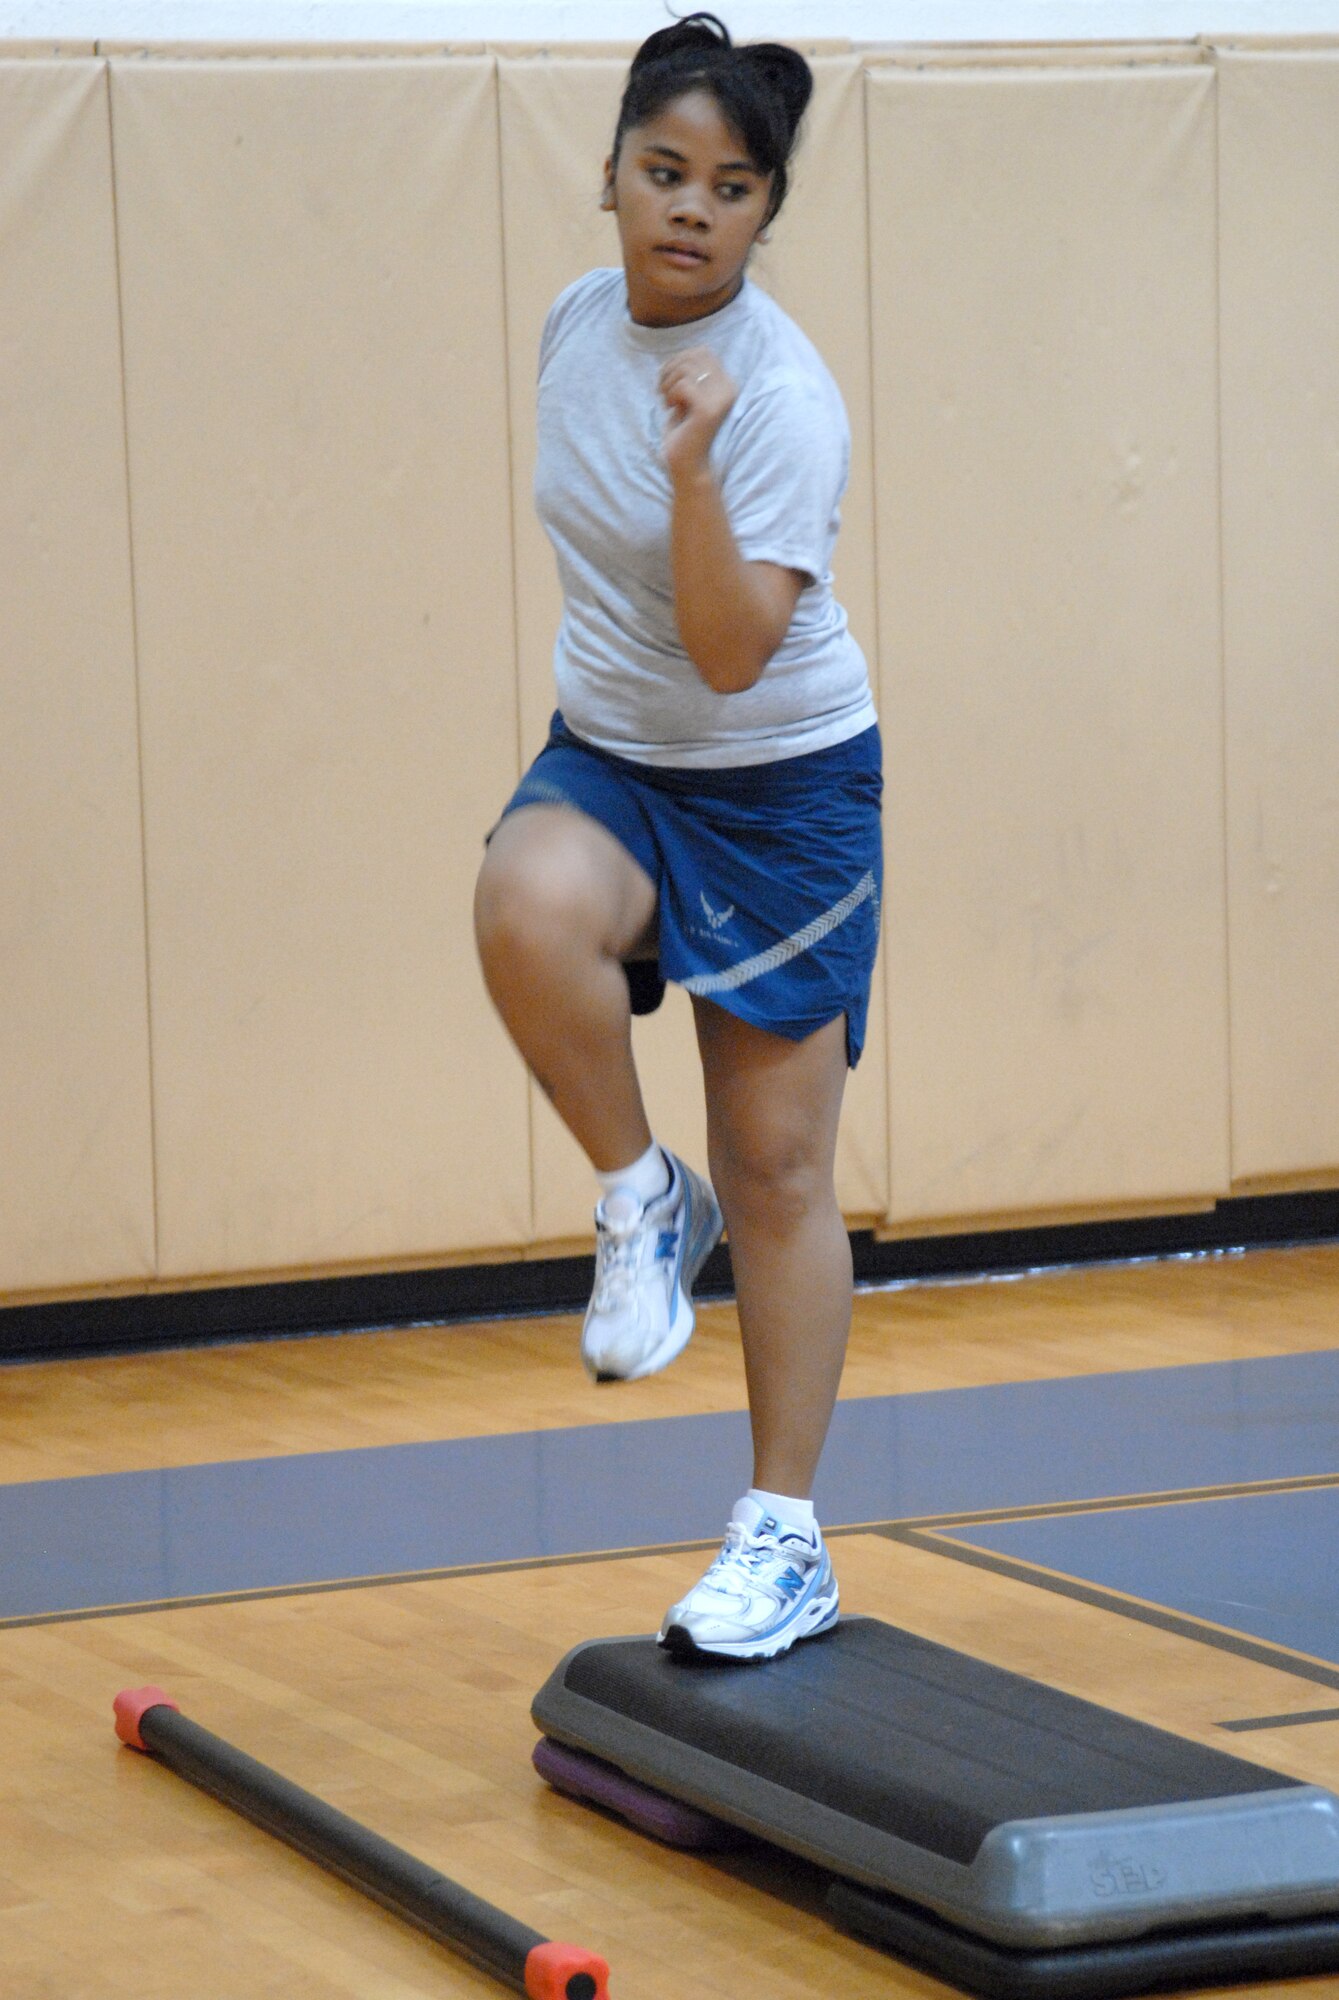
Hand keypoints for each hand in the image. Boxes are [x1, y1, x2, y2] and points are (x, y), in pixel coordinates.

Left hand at [659, 348, 736, 480]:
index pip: (703, 351)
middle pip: (694, 356)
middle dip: (671, 369)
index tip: (666, 380)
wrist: (687, 465)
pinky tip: (669, 408)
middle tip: (662, 390)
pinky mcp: (708, 410)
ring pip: (687, 368)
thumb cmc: (684, 432)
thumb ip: (687, 376)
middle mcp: (729, 389)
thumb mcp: (686, 398)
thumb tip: (675, 358)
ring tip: (665, 400)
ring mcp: (720, 399)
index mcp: (726, 384)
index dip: (679, 359)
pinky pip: (683, 385)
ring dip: (668, 382)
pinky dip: (670, 394)